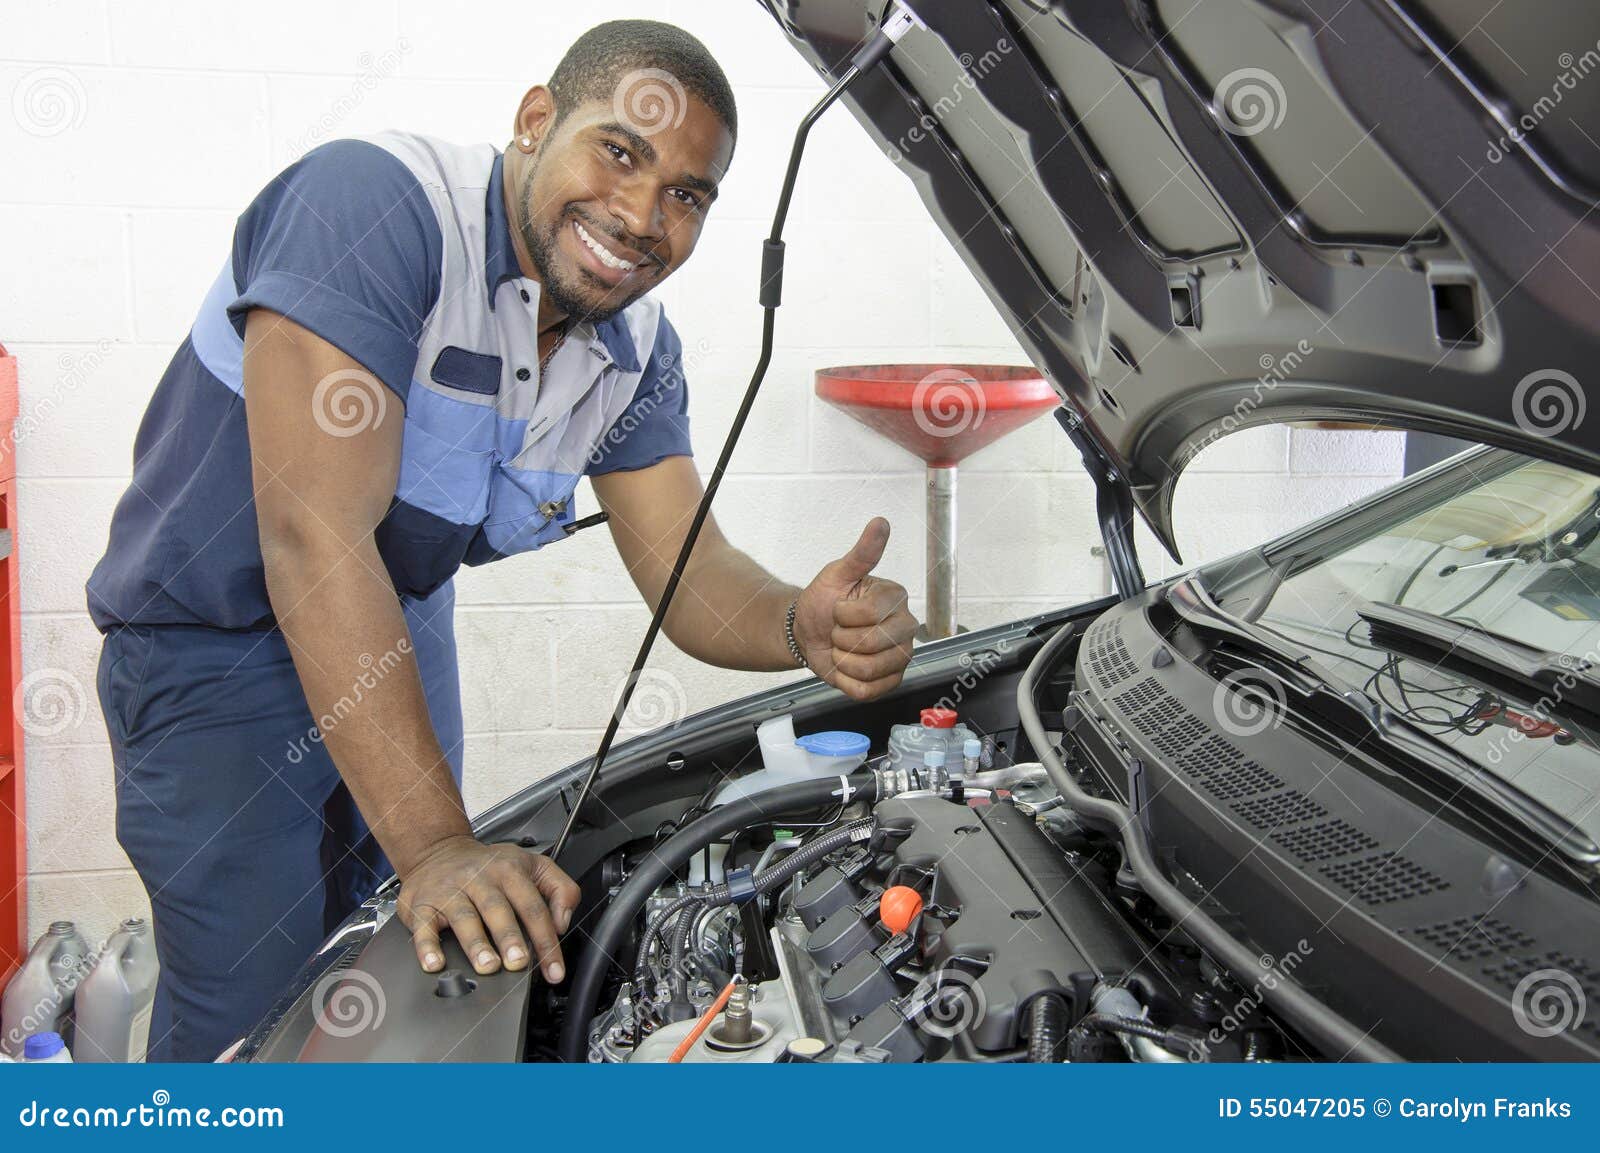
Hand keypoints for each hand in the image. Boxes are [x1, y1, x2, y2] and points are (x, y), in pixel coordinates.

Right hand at [397, 835, 580, 982]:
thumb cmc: (490, 866)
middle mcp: (480, 880)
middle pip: (498, 909)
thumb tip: (562, 923)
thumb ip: (560, 889)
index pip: (533, 907)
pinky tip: (435, 963)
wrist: (438, 850)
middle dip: (510, 938)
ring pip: (464, 917)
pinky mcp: (423, 904)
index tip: (553, 969)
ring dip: (476, 944)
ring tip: (487, 966)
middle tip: (518, 962)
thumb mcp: (533, 865)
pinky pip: (424, 925)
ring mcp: (451, 891)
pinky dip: (427, 946)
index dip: (546, 940)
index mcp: (510, 872)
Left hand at [793, 517, 918, 699]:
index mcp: (896, 598)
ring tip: (842, 648)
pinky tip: (846, 667)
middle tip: (840, 631)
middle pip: (871, 645)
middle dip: (841, 639)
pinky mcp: (890, 682)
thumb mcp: (836, 574)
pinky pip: (866, 691)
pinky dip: (846, 681)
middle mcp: (906, 628)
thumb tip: (880, 523)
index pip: (868, 614)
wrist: (808, 632)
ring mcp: (900, 657)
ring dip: (842, 661)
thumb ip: (861, 553)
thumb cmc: (823, 602)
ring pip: (868, 670)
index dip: (843, 615)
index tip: (839, 608)